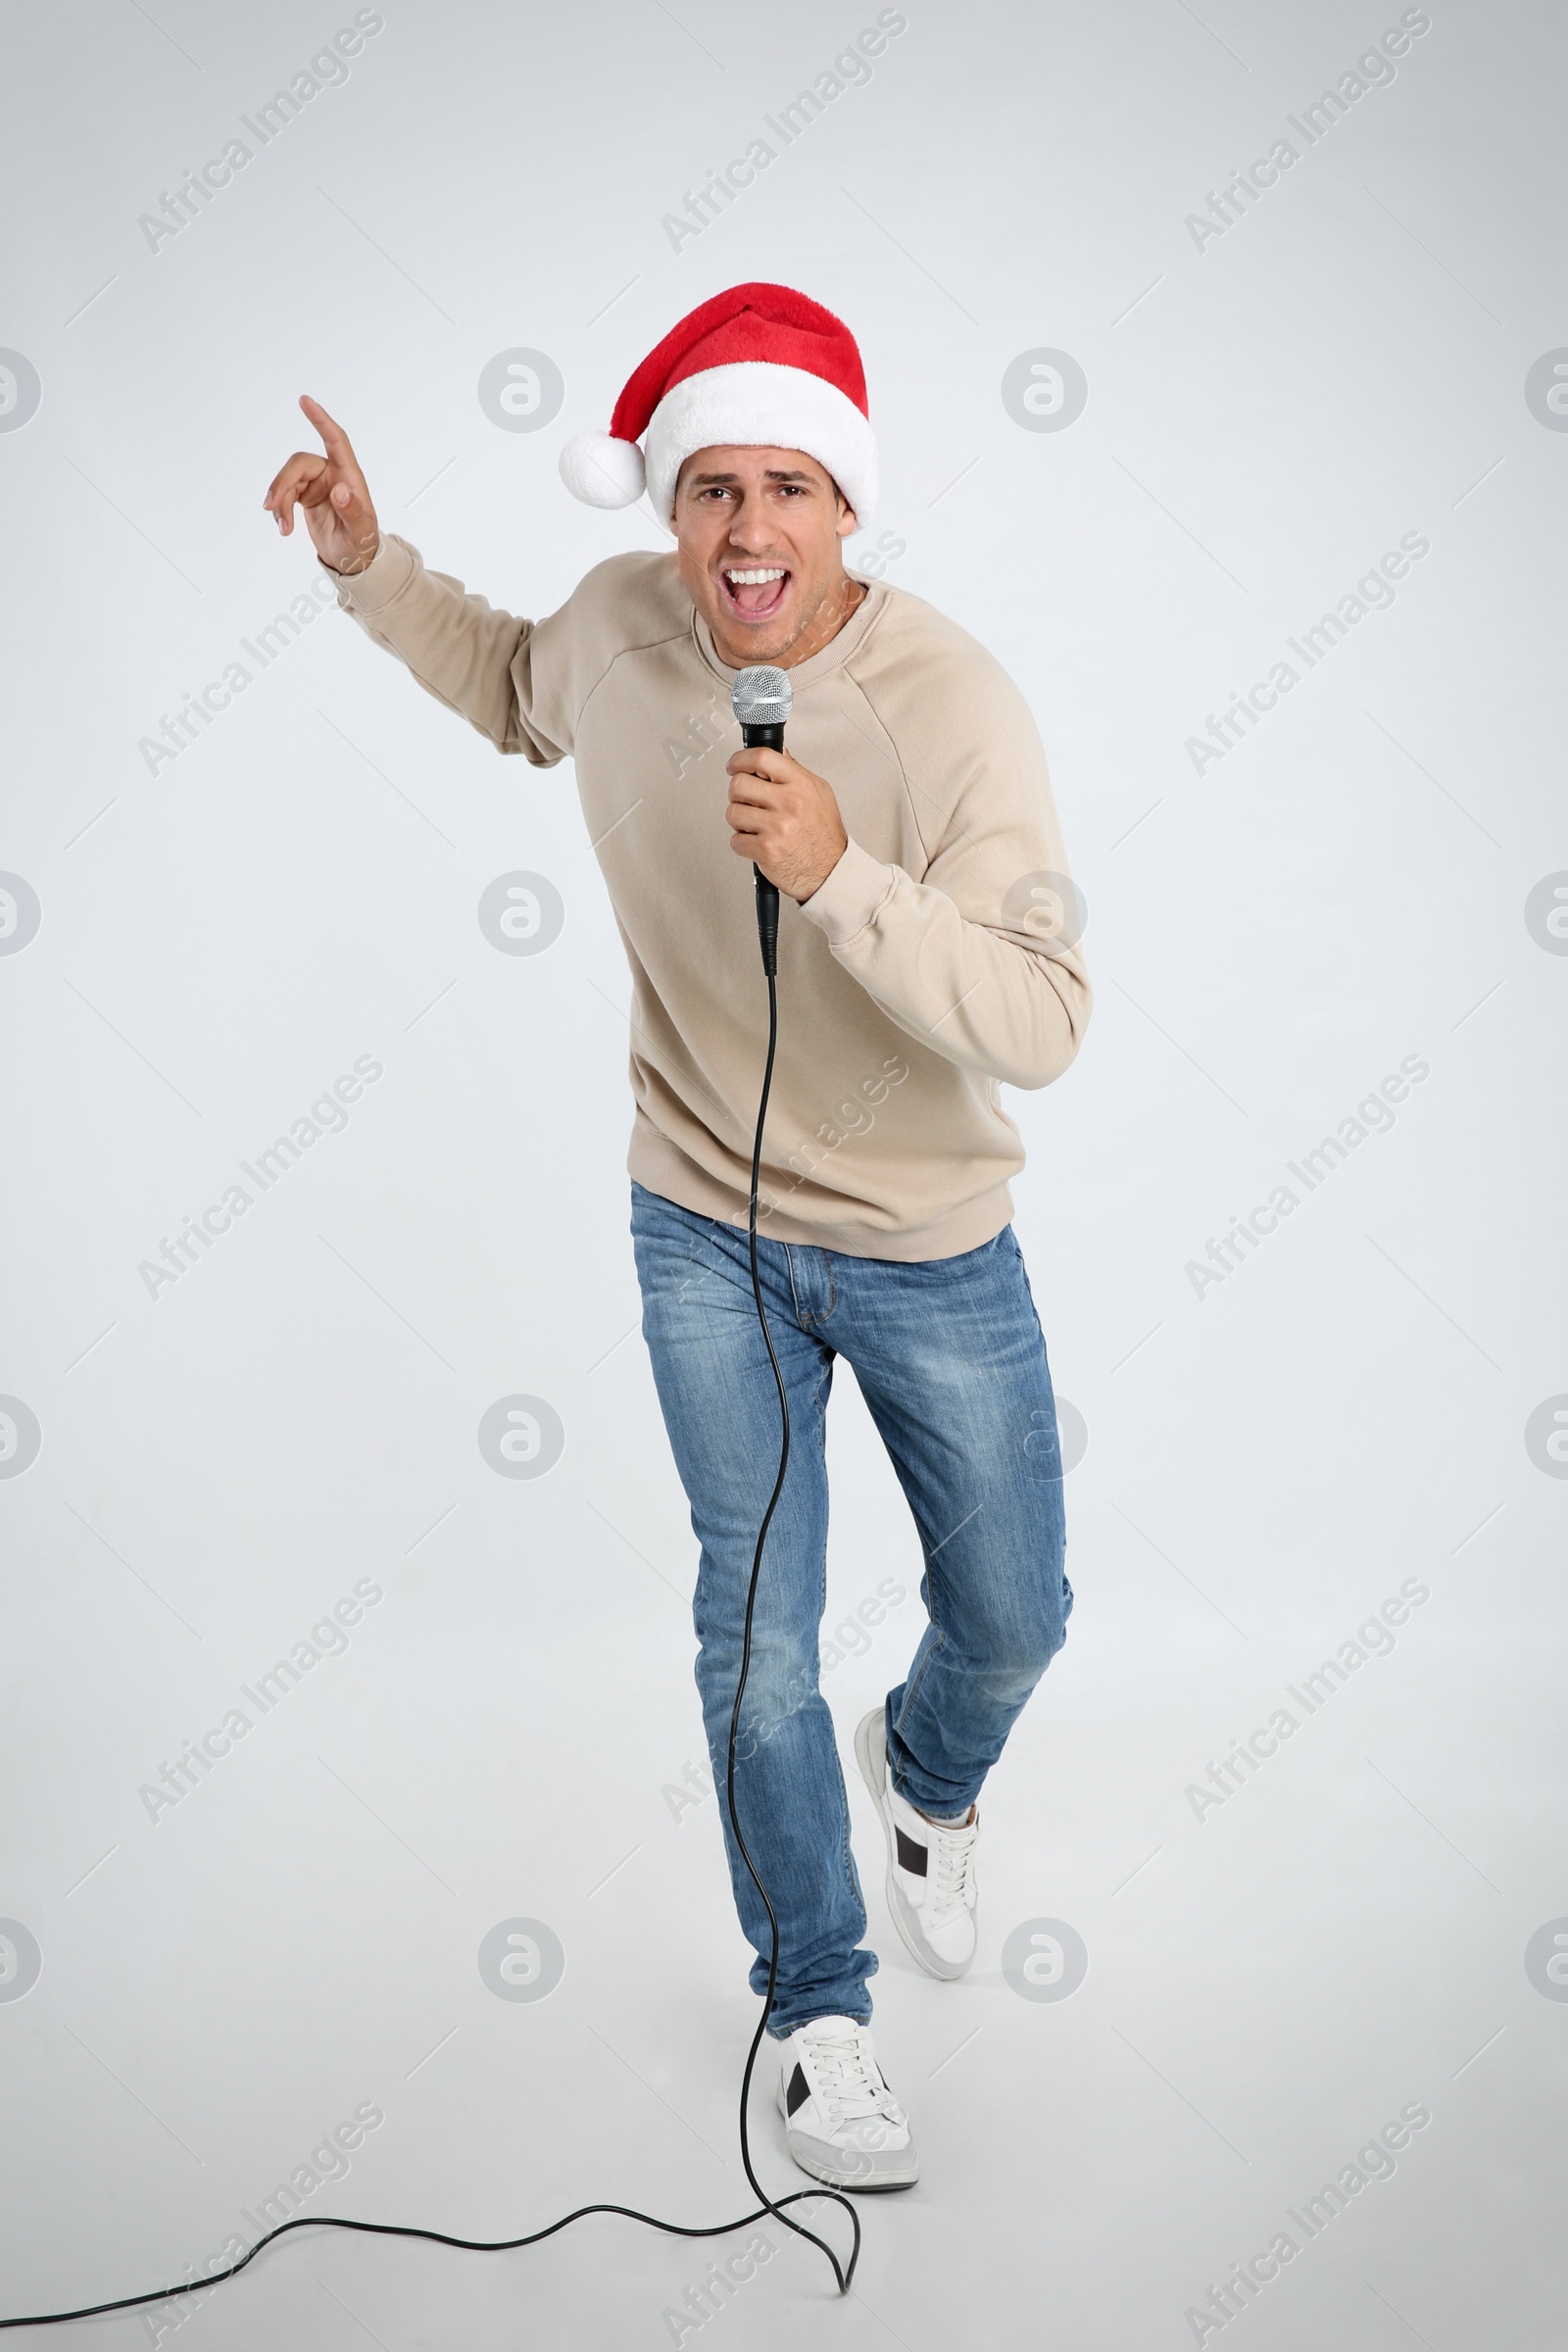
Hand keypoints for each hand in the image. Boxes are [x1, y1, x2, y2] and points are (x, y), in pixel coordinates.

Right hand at [263, 395, 380, 574]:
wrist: (353, 561)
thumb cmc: (362, 544)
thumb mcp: (360, 533)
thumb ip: (353, 512)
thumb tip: (341, 492)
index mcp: (349, 476)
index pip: (335, 440)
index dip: (321, 420)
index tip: (305, 401)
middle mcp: (332, 475)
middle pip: (299, 463)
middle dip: (282, 483)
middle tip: (272, 507)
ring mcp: (317, 484)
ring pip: (288, 479)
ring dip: (279, 501)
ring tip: (282, 526)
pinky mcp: (305, 495)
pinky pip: (285, 493)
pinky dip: (280, 509)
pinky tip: (283, 526)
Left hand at [725, 745, 848, 902]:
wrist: (830, 872)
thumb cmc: (825, 836)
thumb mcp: (820, 794)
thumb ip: (796, 772)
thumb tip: (780, 754)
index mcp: (802, 785)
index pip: (762, 757)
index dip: (740, 759)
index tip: (734, 765)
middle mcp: (790, 804)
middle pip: (739, 784)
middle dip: (738, 794)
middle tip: (746, 801)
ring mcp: (776, 827)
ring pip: (733, 812)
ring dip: (739, 821)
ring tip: (754, 825)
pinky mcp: (765, 850)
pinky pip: (735, 840)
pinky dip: (742, 843)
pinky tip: (757, 842)